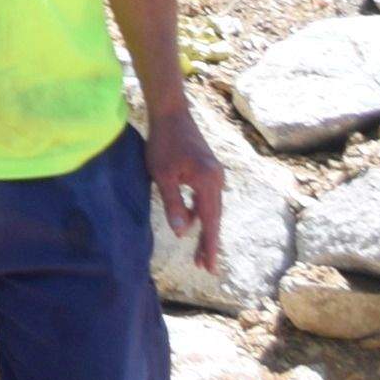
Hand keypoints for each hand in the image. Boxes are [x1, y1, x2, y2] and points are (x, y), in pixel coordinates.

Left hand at [144, 101, 229, 270]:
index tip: (209, 267)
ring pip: (211, 208)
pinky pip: (207, 197)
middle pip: (214, 217)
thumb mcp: (163, 175)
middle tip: (204, 267)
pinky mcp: (208, 169)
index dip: (209, 245)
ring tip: (197, 252)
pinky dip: (201, 212)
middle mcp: (217, 179)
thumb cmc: (162, 142)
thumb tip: (183, 232)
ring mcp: (214, 173)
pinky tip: (191, 220)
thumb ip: (173, 204)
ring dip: (205, 228)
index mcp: (208, 182)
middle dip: (208, 242)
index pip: (210, 221)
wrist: (170, 112)